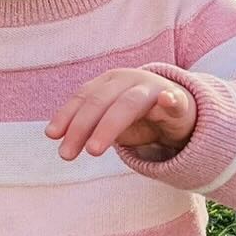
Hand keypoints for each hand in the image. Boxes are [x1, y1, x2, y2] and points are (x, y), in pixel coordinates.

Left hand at [46, 68, 195, 161]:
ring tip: (94, 150)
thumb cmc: (138, 117)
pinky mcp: (179, 101)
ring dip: (108, 126)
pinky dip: (170, 99)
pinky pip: (174, 100)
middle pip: (100, 101)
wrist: (182, 113)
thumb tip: (60, 140)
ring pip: (128, 104)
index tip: (53, 136)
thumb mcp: (110, 121)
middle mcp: (128, 81)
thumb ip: (89, 127)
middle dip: (81, 128)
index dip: (67, 115)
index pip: (84, 97)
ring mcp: (153, 89)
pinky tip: (166, 100)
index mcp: (109, 82)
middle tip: (67, 154)